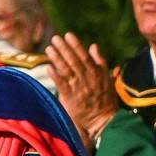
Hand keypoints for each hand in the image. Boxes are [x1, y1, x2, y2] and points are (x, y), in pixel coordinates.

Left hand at [46, 33, 117, 149]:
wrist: (102, 121)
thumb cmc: (104, 99)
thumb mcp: (107, 78)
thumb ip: (99, 62)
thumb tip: (93, 46)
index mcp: (97, 73)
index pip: (84, 56)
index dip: (76, 45)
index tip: (68, 34)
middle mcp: (88, 79)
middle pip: (74, 61)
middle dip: (64, 49)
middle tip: (55, 38)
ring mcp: (79, 88)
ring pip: (67, 71)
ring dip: (57, 59)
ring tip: (49, 48)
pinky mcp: (71, 98)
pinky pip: (62, 85)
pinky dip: (55, 76)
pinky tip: (48, 67)